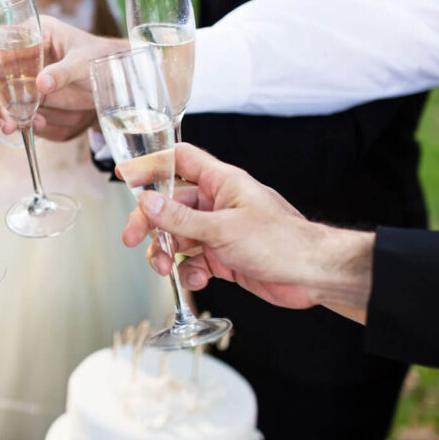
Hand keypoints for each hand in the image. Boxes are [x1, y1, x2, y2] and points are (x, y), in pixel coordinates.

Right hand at [0, 15, 127, 134]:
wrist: (122, 78)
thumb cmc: (104, 57)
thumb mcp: (85, 62)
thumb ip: (63, 72)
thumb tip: (41, 84)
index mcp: (35, 32)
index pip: (0, 42)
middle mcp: (27, 54)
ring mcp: (30, 76)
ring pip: (4, 94)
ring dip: (2, 111)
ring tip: (8, 126)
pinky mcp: (37, 96)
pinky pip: (20, 108)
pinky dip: (20, 120)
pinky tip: (28, 127)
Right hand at [120, 143, 373, 313]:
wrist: (313, 276)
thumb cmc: (281, 242)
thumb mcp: (223, 228)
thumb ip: (181, 217)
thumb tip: (147, 202)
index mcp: (221, 182)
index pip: (179, 160)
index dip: (151, 164)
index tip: (125, 175)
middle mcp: (217, 203)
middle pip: (169, 205)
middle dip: (150, 223)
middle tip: (132, 239)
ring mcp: (218, 230)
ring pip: (177, 236)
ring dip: (165, 252)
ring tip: (164, 268)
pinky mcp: (223, 257)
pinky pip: (193, 261)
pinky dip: (188, 271)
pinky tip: (197, 279)